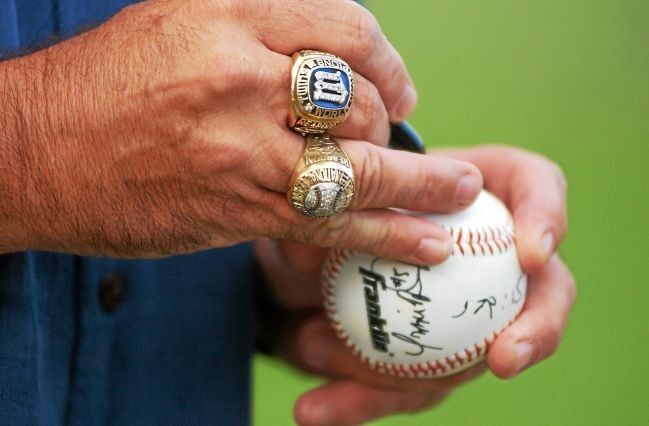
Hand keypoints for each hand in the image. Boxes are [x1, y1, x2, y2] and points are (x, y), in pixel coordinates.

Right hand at [0, 0, 481, 257]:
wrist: (34, 151)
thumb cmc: (104, 86)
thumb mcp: (180, 23)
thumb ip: (259, 31)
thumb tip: (331, 57)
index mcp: (228, 15)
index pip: (344, 29)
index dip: (387, 61)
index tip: (397, 88)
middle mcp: (240, 76)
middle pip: (357, 100)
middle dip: (393, 123)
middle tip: (408, 141)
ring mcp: (241, 146)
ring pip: (358, 165)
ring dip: (421, 183)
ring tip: (461, 194)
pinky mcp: (237, 208)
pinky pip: (331, 223)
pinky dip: (387, 234)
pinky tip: (426, 241)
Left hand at [255, 145, 575, 424]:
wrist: (308, 249)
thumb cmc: (332, 201)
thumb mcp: (322, 194)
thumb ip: (324, 206)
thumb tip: (318, 239)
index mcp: (478, 190)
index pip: (535, 185)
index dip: (547, 218)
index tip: (530, 257)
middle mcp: (489, 254)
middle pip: (545, 291)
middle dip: (537, 331)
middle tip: (504, 358)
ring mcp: (467, 314)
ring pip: (466, 358)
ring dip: (400, 375)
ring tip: (320, 356)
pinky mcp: (430, 357)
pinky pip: (406, 388)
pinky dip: (359, 400)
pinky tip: (314, 410)